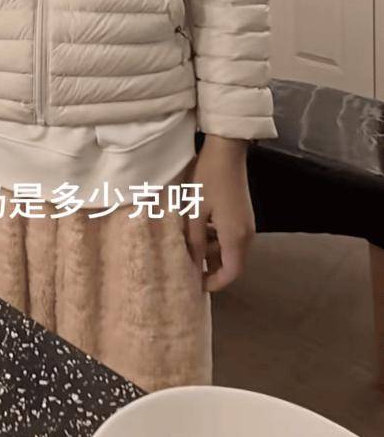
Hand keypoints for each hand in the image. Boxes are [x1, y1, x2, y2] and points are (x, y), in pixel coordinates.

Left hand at [185, 136, 254, 291]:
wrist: (227, 150)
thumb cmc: (207, 179)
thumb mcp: (195, 211)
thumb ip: (195, 241)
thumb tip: (193, 266)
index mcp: (236, 237)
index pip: (231, 273)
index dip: (215, 283)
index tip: (196, 285)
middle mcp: (247, 234)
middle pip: (233, 263)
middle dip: (212, 267)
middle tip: (188, 265)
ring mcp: (247, 223)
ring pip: (231, 249)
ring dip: (213, 252)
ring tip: (190, 245)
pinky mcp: (243, 214)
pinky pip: (232, 236)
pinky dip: (217, 239)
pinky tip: (200, 229)